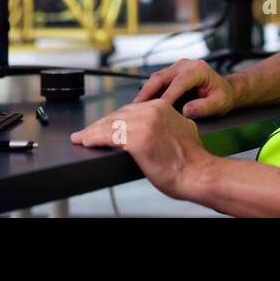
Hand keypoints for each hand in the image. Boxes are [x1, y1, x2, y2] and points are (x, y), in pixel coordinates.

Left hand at [70, 99, 212, 200]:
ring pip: (109, 125)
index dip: (113, 119)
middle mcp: (151, 111)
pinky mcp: (136, 139)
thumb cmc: (190, 160)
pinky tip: (86, 141)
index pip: (129, 110)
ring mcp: (143, 124)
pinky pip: (108, 136)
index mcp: (161, 107)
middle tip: (87, 133)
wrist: (198, 173)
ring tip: (81, 138)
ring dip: (92, 132)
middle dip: (100, 125)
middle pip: (117, 115)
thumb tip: (158, 129)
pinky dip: (93, 138)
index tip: (103, 125)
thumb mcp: (182, 130)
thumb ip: (168, 123)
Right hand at [133, 58, 235, 118]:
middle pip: (161, 77)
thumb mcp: (219, 104)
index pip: (179, 83)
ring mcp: (176, 68)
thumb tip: (186, 111)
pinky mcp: (171, 74)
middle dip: (147, 92)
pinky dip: (148, 93)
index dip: (167, 96)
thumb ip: (204, 107)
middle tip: (135, 108)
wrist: (224, 90)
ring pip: (155, 79)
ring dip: (144, 93)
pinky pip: (157, 82)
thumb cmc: (223, 96)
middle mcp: (185, 65)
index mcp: (198, 69)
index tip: (157, 110)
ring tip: (134, 108)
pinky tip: (141, 106)